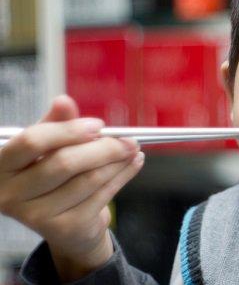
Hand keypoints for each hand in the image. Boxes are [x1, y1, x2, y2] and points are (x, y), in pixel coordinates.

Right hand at [0, 95, 143, 280]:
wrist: (65, 225)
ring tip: (133, 149)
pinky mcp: (64, 229)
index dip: (68, 131)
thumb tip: (63, 101)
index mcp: (2, 166)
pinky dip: (123, 176)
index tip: (98, 125)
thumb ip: (56, 123)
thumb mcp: (49, 147)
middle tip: (128, 139)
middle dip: (104, 148)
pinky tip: (133, 164)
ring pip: (88, 179)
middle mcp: (11, 194)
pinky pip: (102, 195)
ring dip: (118, 162)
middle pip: (65, 162)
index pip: (31, 141)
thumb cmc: (53, 176)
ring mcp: (36, 216)